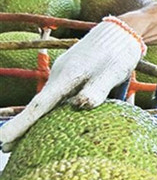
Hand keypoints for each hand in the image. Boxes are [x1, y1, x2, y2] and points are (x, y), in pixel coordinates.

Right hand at [0, 18, 144, 149]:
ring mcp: (64, 74)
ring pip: (49, 101)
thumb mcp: (113, 73)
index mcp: (67, 76)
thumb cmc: (118, 53)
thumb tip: (79, 107)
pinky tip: (52, 122)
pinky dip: (52, 109)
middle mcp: (60, 76)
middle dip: (23, 126)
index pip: (39, 106)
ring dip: (38, 119)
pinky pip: (60, 95)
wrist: (122, 31)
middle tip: (7, 148)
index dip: (22, 124)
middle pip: (40, 107)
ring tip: (23, 141)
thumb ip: (97, 90)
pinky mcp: (71, 75)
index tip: (4, 140)